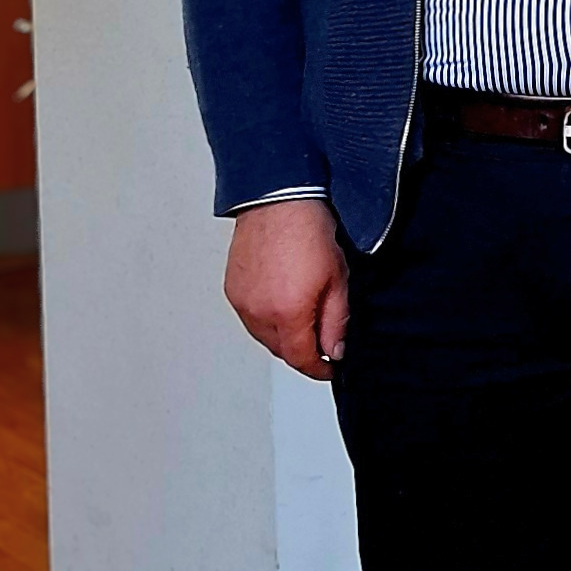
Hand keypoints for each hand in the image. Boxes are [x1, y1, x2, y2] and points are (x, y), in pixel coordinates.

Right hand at [224, 198, 349, 379]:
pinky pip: (250, 317)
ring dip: (284, 337)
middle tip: (322, 343)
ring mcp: (242, 301)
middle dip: (302, 351)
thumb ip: (336, 321)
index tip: (330, 367)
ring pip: (264, 336)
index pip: (300, 357)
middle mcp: (258, 312)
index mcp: (287, 313)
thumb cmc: (309, 233)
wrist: (279, 202)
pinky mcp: (233, 289)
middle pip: (281, 350)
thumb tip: (335, 350)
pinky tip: (282, 306)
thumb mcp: (338, 279)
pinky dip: (267, 320)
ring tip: (304, 322)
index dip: (318, 368)